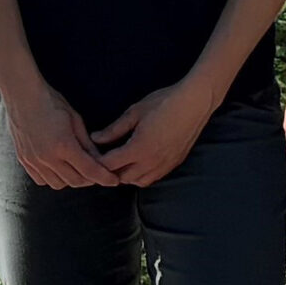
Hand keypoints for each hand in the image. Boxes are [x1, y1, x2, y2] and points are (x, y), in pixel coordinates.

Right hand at [3, 73, 118, 188]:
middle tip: (98, 174)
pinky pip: (42, 180)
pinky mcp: (24, 160)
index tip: (114, 181)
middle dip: (90, 180)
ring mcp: (34, 161)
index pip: (90, 170)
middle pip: (75, 181)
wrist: (22, 95)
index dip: (105, 178)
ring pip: (59, 184)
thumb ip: (87, 143)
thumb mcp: (75, 120)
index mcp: (64, 145)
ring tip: (79, 171)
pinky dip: (54, 179)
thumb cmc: (51, 102)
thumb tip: (100, 160)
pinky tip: (59, 169)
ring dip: (72, 180)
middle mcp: (48, 157)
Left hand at [92, 77, 214, 188]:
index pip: (110, 164)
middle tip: (102, 159)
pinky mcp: (173, 164)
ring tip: (119, 163)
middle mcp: (151, 162)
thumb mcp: (134, 113)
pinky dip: (140, 176)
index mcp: (139, 148)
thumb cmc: (164, 103)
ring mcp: (164, 165)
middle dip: (109, 171)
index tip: (91, 155)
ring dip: (125, 175)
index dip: (97, 162)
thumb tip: (95, 138)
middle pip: (121, 178)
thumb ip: (114, 129)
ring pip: (137, 181)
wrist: (194, 103)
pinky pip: (152, 178)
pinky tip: (137, 164)